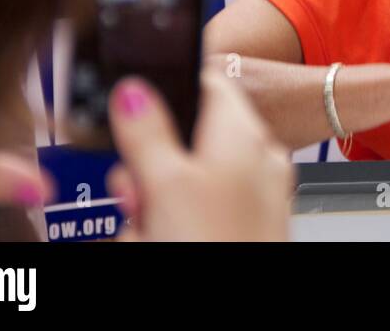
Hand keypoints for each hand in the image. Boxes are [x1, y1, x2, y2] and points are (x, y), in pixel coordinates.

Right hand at [106, 72, 292, 240]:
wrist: (239, 315)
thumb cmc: (216, 247)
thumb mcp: (166, 183)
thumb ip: (148, 131)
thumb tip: (134, 88)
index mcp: (245, 133)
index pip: (207, 83)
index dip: (167, 91)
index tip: (133, 114)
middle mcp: (256, 160)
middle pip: (184, 143)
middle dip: (149, 173)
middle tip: (139, 198)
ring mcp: (252, 199)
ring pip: (181, 188)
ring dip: (152, 210)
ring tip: (151, 233)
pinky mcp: (244, 231)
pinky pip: (193, 219)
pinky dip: (172, 231)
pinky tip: (162, 243)